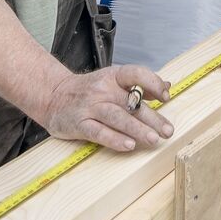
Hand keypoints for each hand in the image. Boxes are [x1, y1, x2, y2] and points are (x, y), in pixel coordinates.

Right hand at [37, 64, 173, 150]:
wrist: (53, 96)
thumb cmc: (89, 90)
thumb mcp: (113, 81)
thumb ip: (139, 85)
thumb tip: (166, 87)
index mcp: (113, 76)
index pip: (136, 74)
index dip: (153, 83)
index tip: (166, 97)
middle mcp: (102, 89)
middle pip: (130, 102)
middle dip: (151, 117)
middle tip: (167, 131)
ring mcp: (89, 107)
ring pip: (116, 117)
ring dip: (136, 129)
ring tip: (153, 139)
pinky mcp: (78, 124)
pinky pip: (98, 132)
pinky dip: (114, 139)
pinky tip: (129, 145)